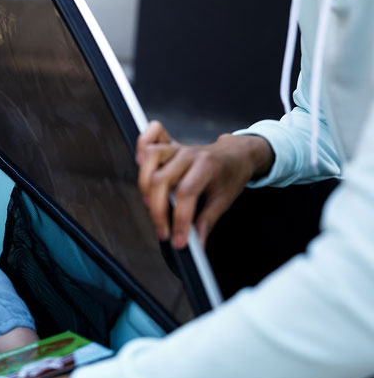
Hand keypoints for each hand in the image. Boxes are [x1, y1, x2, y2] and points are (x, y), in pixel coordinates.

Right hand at [136, 121, 273, 248]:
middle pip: (161, 179)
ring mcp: (177, 147)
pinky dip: (141, 146)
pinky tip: (140, 164)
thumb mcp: (225, 200)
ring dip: (144, 184)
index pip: (186, 193)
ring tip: (150, 204)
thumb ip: (207, 221)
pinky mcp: (170, 144)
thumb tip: (196, 242)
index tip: (178, 239)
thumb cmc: (231, 174)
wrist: (237, 154)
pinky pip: (151, 135)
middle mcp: (189, 154)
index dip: (179, 219)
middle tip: (163, 230)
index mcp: (207, 166)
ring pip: (150, 158)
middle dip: (157, 210)